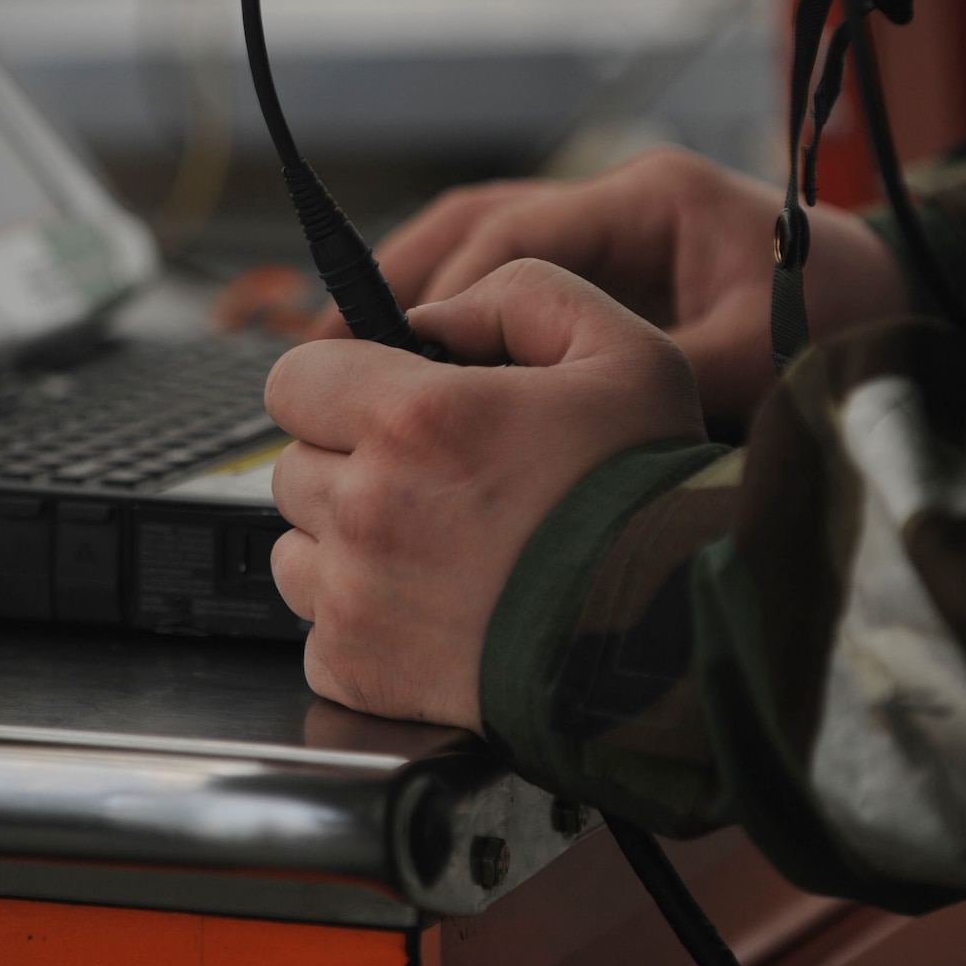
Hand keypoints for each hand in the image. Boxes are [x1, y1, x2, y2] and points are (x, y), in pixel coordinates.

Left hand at [266, 259, 704, 729]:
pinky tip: (432, 609)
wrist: (672, 636)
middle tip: (430, 483)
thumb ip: (518, 296)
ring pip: (295, 550)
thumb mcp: (620, 350)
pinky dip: (360, 621)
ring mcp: (355, 596)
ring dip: (343, 545)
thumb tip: (430, 318)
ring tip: (432, 549)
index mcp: (412, 418)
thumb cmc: (650, 497)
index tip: (379, 404)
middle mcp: (367, 506)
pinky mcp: (359, 670)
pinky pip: (318, 630)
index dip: (337, 385)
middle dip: (348, 465)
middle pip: (293, 467)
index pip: (294, 380)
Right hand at [308, 148, 906, 426]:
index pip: (517, 235)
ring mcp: (609, 232)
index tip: (394, 361)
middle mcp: (618, 205)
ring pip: (478, 241)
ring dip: (410, 291)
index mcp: (653, 200)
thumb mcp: (757, 362)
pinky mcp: (607, 271)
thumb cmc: (841, 323)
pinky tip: (409, 372)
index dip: (447, 297)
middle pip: (476, 220)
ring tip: (339, 357)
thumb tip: (556, 428)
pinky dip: (450, 318)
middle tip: (329, 350)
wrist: (897, 308)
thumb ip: (657, 382)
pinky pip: (506, 280)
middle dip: (399, 281)